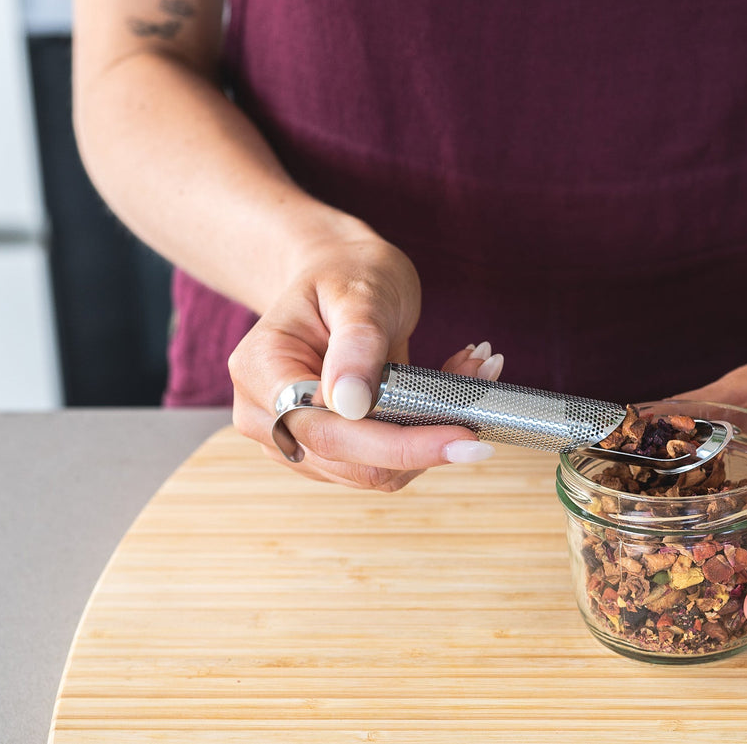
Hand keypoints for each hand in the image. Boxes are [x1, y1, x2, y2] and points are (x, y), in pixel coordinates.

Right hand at [228, 236, 505, 490]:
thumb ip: (356, 344)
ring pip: (377, 471)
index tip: (463, 436)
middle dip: (427, 438)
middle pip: (353, 464)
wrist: (337, 276)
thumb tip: (350, 403)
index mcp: (262, 372)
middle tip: (484, 390)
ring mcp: (295, 439)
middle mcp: (266, 417)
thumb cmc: (344, 274)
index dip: (398, 444)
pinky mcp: (329, 450)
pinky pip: (386, 460)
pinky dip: (426, 432)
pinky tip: (450, 388)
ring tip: (472, 372)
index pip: (328, 431)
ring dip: (434, 433)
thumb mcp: (358, 293)